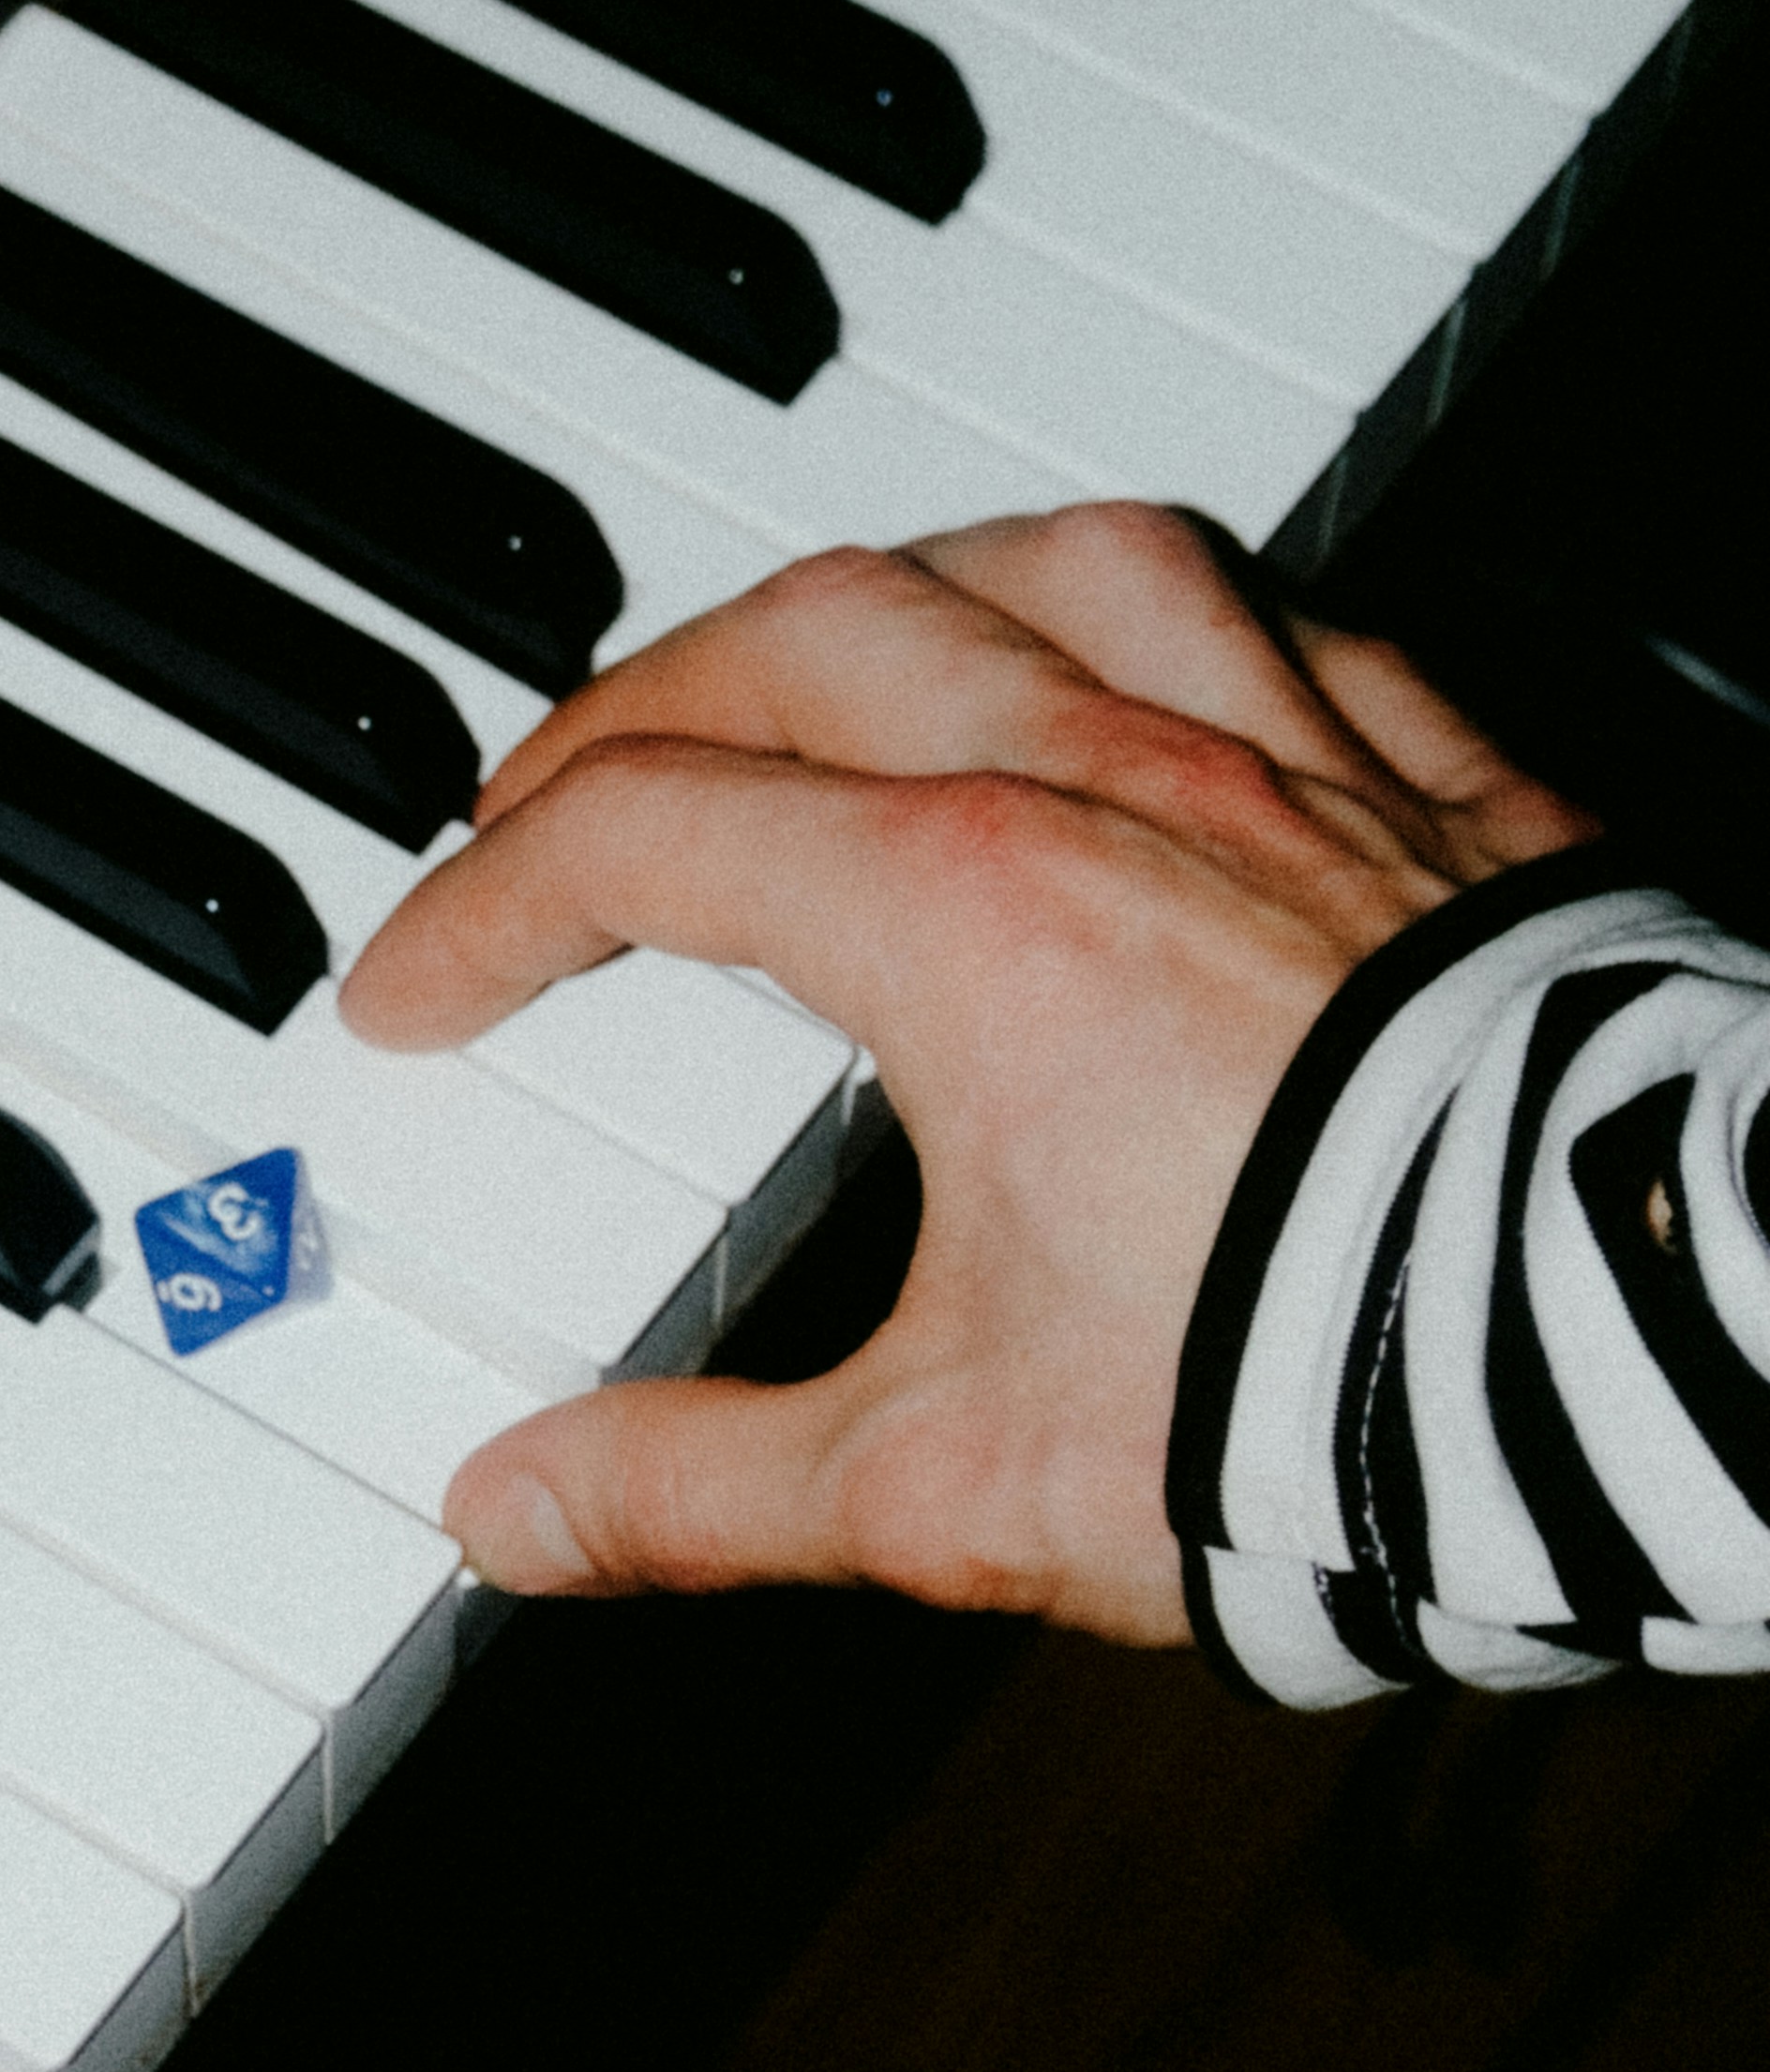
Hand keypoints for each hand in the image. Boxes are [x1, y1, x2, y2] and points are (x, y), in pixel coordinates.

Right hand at [339, 505, 1590, 1640]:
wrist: (1652, 1362)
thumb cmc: (1322, 1396)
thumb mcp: (952, 1477)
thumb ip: (702, 1486)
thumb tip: (517, 1512)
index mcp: (962, 918)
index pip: (643, 839)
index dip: (488, 905)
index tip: (425, 982)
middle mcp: (1119, 790)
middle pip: (819, 633)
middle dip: (650, 691)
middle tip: (562, 781)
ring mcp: (1303, 772)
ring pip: (1063, 559)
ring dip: (914, 578)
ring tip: (837, 635)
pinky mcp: (1465, 802)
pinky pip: (1303, 627)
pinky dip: (1187, 621)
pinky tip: (1159, 670)